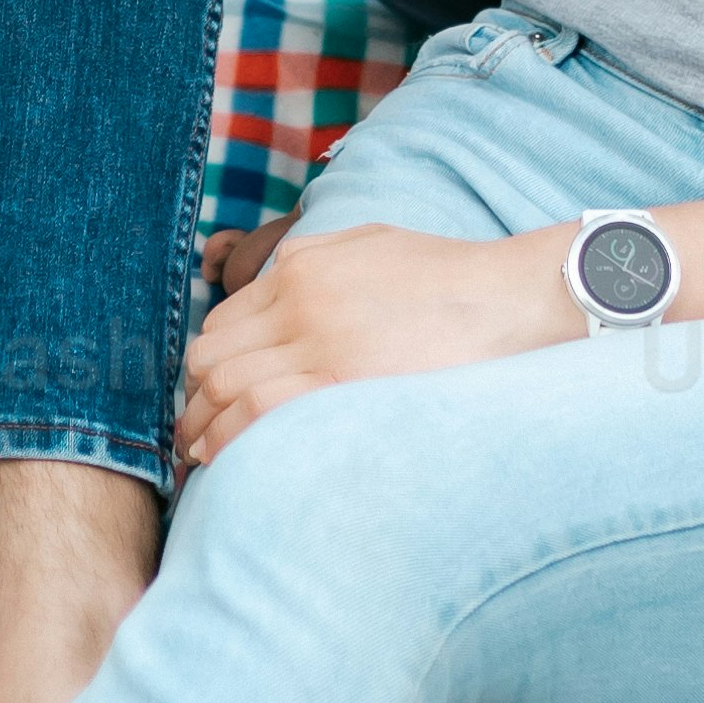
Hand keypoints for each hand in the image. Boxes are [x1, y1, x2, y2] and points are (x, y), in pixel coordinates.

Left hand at [175, 222, 560, 469]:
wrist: (509, 298)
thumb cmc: (451, 277)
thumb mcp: (372, 244)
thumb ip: (317, 261)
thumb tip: (281, 283)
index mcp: (301, 266)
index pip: (224, 322)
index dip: (210, 364)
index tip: (210, 396)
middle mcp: (298, 297)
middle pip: (212, 354)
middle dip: (195, 398)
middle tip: (195, 432)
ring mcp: (316, 337)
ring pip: (223, 384)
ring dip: (201, 424)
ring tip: (198, 455)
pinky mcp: (338, 379)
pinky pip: (255, 411)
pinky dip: (226, 437)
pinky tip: (221, 458)